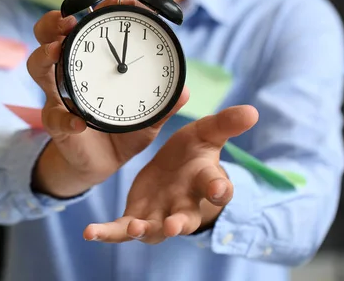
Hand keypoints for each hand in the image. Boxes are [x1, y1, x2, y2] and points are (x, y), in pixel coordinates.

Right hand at [27, 0, 189, 197]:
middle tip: (67, 20)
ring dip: (45, 56)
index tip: (118, 1)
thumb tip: (185, 90)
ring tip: (57, 51)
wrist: (102, 164)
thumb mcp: (148, 115)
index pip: (88, 28)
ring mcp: (59, 97)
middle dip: (52, 23)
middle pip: (48, 37)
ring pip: (39, 68)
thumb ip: (164, 103)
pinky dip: (65, 119)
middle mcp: (70, 75)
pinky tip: (78, 121)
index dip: (98, 10)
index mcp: (92, 64)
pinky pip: (54, 118)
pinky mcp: (57, 125)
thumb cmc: (122, 130)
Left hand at [83, 105, 258, 243]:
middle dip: (181, 223)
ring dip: (145, 230)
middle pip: (186, 218)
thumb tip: (253, 111)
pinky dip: (107, 233)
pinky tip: (90, 232)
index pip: (216, 187)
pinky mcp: (137, 218)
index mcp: (204, 182)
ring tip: (134, 228)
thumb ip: (226, 124)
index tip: (219, 188)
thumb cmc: (195, 153)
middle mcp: (184, 205)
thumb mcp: (208, 134)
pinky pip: (122, 229)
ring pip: (154, 230)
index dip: (219, 189)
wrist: (176, 171)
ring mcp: (160, 216)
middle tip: (175, 226)